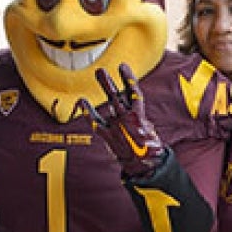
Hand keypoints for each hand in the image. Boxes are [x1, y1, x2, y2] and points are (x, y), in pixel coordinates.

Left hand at [88, 63, 165, 178]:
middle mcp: (126, 118)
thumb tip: (136, 115)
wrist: (143, 165)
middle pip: (117, 96)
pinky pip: (96, 122)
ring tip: (99, 74)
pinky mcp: (108, 135)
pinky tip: (82, 102)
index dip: (128, 79)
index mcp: (139, 117)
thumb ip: (141, 120)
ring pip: (109, 103)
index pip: (134, 93)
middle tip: (100, 71)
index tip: (123, 66)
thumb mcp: (149, 131)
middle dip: (109, 82)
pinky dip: (88, 112)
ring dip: (104, 88)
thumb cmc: (148, 148)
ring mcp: (116, 126)